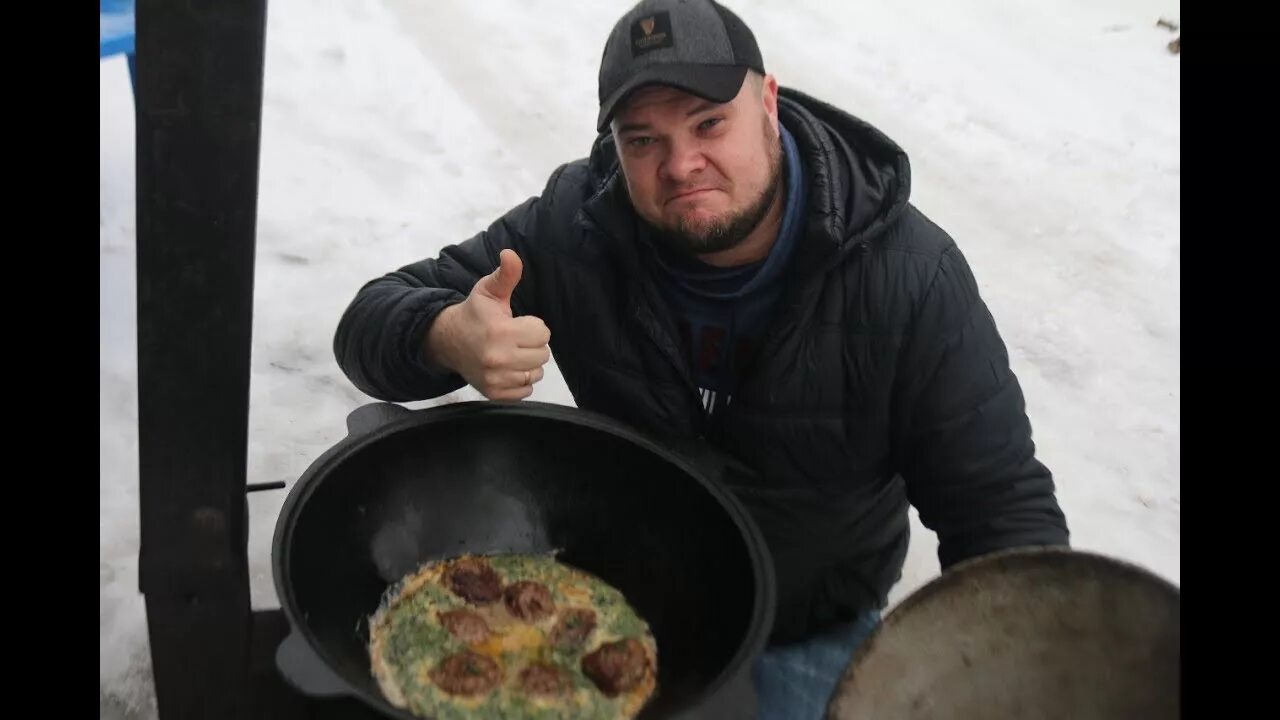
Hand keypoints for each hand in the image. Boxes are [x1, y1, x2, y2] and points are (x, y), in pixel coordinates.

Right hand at [426, 249, 550, 400]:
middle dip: (532, 344)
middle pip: (543, 355)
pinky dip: (521, 381)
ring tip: (511, 352)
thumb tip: (510, 253)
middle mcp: (497, 358)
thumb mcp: (489, 291)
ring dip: (528, 363)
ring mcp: (495, 379)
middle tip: (514, 338)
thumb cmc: (474, 314)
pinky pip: (526, 390)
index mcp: (500, 332)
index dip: (533, 326)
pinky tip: (508, 368)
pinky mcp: (494, 393)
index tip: (517, 323)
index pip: (542, 333)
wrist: (447, 341)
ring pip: (536, 373)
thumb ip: (506, 274)